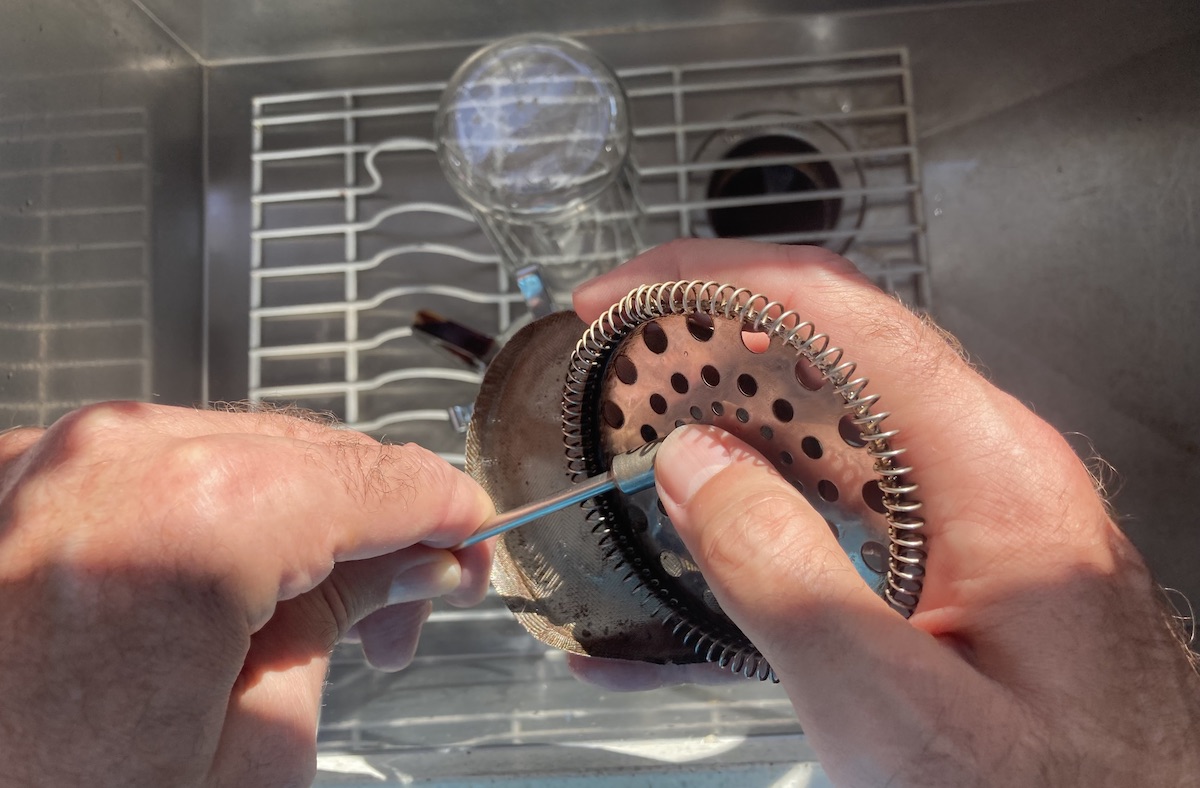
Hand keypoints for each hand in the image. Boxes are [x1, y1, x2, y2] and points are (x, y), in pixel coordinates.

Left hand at [0, 403, 493, 786]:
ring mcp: (54, 457)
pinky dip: (221, 506)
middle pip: (317, 453)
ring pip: (242, 447)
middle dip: (381, 527)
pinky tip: (238, 579)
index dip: (449, 513)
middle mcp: (116, 459)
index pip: (380, 480)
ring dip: (304, 515)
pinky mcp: (18, 476)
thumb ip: (340, 626)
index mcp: (193, 523)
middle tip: (407, 605)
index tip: (472, 541)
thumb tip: (400, 569)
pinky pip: (163, 461)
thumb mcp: (253, 749)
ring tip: (317, 610)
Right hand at [571, 239, 1199, 785]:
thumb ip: (784, 579)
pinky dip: (759, 491)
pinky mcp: (952, 548)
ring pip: (823, 417)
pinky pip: (838, 488)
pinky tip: (709, 534)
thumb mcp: (897, 711)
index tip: (619, 297)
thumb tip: (694, 463)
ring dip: (723, 419)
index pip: (834, 310)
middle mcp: (987, 463)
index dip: (710, 280)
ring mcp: (971, 503)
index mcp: (990, 469)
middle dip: (705, 340)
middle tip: (615, 370)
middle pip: (825, 344)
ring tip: (640, 450)